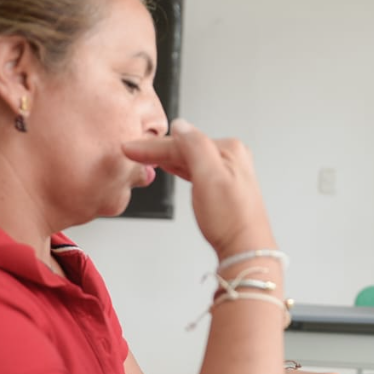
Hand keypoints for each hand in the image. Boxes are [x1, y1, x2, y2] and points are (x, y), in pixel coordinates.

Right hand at [122, 118, 275, 258]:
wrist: (243, 247)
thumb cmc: (231, 218)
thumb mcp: (209, 176)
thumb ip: (195, 147)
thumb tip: (181, 126)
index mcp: (229, 149)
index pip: (183, 142)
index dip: (153, 146)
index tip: (130, 147)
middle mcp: (231, 158)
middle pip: (186, 148)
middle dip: (158, 150)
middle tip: (131, 151)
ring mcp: (228, 173)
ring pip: (189, 159)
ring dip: (166, 158)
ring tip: (142, 157)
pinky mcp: (223, 188)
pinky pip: (195, 170)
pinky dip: (178, 167)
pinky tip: (169, 166)